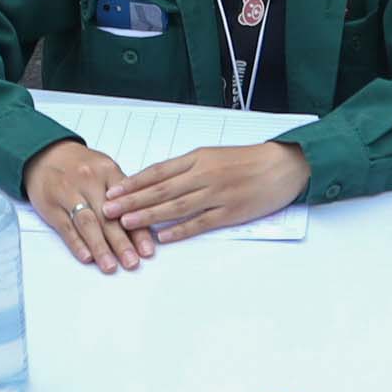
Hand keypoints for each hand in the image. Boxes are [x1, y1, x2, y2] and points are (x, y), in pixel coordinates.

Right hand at [25, 138, 150, 271]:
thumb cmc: (81, 167)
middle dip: (121, 242)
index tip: (147, 250)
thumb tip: (144, 223)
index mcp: (107, 171)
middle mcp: (89, 181)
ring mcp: (68, 193)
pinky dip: (76, 243)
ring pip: (87, 223)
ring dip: (100, 247)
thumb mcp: (104, 170)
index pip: (127, 204)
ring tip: (111, 266)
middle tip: (132, 263)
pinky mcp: (51, 206)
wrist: (45, 155)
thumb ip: (123, 193)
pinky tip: (86, 257)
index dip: (138, 228)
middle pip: (107, 216)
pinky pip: (66, 227)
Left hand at [101, 141, 311, 242]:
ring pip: (176, 206)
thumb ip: (188, 167)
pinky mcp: (231, 212)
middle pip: (161, 189)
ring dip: (149, 215)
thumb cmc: (248, 160)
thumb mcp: (214, 155)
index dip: (133, 182)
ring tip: (127, 223)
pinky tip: (163, 237)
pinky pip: (200, 222)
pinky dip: (180, 230)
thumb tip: (157, 181)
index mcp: (198, 158)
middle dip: (132, 200)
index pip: (158, 171)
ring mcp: (217, 194)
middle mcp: (204, 175)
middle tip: (108, 209)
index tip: (112, 190)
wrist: (283, 165)